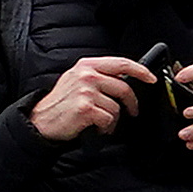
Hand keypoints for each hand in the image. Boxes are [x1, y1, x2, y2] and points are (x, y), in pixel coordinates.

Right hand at [32, 55, 148, 140]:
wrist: (41, 120)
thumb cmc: (62, 103)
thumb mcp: (77, 80)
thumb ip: (99, 75)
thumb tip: (126, 79)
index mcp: (86, 66)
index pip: (121, 63)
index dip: (141, 71)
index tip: (151, 79)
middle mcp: (86, 75)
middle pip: (124, 88)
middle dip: (132, 103)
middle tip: (132, 111)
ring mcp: (85, 91)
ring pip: (117, 106)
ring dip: (113, 119)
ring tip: (102, 122)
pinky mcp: (85, 108)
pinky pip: (109, 119)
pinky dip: (105, 128)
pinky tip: (95, 127)